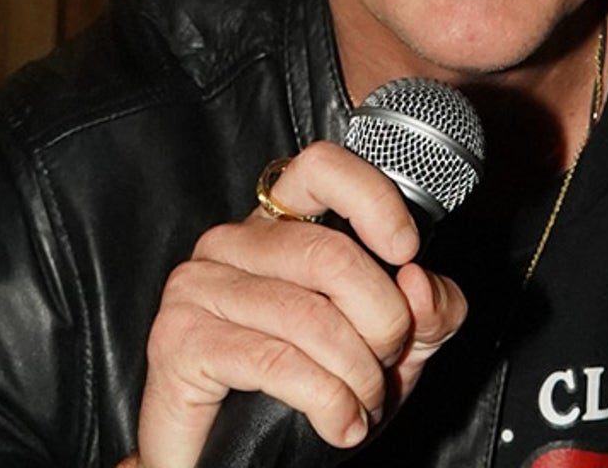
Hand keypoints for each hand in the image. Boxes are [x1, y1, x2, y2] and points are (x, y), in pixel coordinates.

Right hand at [130, 142, 468, 467]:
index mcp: (280, 227)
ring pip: (311, 316)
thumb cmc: (303, 398)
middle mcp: (233, 243)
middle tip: (382, 367)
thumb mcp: (388, 353)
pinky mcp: (180, 339)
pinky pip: (278, 362)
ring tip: (361, 406)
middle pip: (332, 254)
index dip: (374, 201)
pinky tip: (338, 425)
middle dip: (382, 323)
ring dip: (357, 375)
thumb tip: (420, 283)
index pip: (321, 169)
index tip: (405, 251)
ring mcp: (199, 287)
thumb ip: (427, 313)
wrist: (229, 462)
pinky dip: (327, 401)